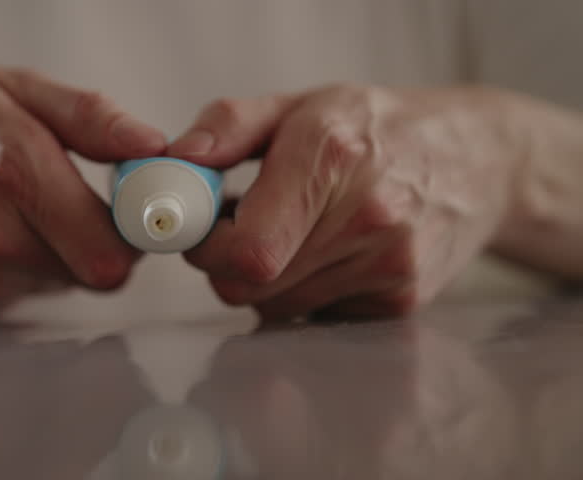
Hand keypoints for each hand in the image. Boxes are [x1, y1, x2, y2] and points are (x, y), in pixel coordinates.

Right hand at [0, 64, 165, 319]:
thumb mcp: (11, 86)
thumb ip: (90, 118)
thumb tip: (153, 147)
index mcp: (9, 166)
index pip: (110, 249)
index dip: (135, 234)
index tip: (134, 213)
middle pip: (93, 273)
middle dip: (98, 241)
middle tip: (75, 204)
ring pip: (59, 286)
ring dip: (57, 255)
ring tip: (17, 209)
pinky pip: (20, 297)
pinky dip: (19, 270)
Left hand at [168, 85, 520, 318]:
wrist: (476, 160)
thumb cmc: (376, 127)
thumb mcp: (299, 105)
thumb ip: (228, 126)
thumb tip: (177, 161)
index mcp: (330, 157)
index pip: (247, 249)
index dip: (208, 247)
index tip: (204, 228)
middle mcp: (366, 217)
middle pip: (251, 286)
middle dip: (227, 263)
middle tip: (243, 228)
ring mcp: (389, 265)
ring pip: (277, 307)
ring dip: (265, 279)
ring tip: (293, 233)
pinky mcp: (399, 302)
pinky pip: (314, 317)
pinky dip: (304, 292)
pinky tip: (327, 254)